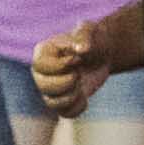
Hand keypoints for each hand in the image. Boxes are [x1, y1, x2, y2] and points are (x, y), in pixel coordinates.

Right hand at [27, 3, 143, 116]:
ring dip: (72, 96)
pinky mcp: (63, 99)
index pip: (40, 66)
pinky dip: (78, 107)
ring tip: (81, 84)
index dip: (61, 67)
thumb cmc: (93, 38)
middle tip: (80, 73)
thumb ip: (84, 37)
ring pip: (52, 103)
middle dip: (68, 82)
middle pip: (44, 87)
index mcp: (43, 52)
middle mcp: (41, 72)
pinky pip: (65, 113)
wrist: (103, 53)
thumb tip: (81, 50)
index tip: (78, 60)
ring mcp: (51, 87)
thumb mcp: (90, 31)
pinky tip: (85, 96)